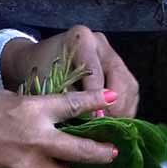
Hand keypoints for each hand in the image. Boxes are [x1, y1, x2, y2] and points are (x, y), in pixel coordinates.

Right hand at [0, 89, 117, 167]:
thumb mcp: (8, 98)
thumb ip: (36, 108)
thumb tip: (58, 116)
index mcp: (33, 111)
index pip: (74, 106)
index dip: (97, 103)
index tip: (114, 101)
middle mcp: (37, 141)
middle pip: (82, 152)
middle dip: (103, 154)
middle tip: (114, 153)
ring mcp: (28, 167)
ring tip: (62, 161)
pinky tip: (21, 163)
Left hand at [2, 26, 138, 117]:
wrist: (36, 59)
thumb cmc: (37, 70)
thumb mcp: (46, 81)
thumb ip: (68, 98)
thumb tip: (90, 121)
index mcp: (82, 39)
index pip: (95, 74)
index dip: (96, 100)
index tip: (95, 121)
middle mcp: (101, 43)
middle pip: (119, 79)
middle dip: (115, 107)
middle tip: (107, 128)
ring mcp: (112, 54)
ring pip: (129, 85)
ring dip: (124, 109)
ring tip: (114, 128)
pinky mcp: (120, 67)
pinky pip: (130, 90)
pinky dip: (126, 108)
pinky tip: (117, 122)